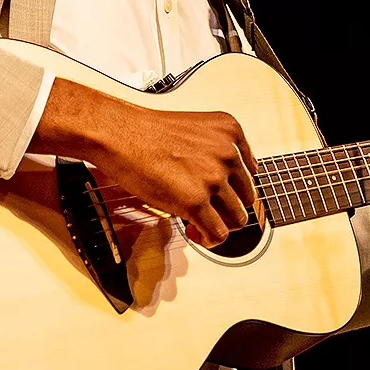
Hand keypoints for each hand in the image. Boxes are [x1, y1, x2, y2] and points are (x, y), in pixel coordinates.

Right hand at [34, 78, 258, 246]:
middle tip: (210, 212)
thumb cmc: (145, 131)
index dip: (234, 189)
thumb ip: (214, 151)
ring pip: (237, 218)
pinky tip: (196, 233)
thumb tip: (219, 183)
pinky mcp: (196, 201)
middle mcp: (228, 153)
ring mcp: (214, 178)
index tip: (223, 196)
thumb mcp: (195, 130)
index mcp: (230, 132)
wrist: (120, 134)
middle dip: (227, 208)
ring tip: (200, 223)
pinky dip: (210, 239)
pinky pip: (218, 233)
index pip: (249, 172)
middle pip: (246, 197)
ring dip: (219, 225)